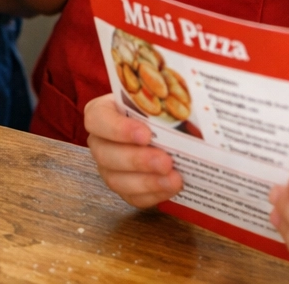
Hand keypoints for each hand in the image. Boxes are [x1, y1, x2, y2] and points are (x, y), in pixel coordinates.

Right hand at [85, 93, 182, 207]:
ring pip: (116, 180)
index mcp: (102, 112)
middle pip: (106, 154)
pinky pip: (132, 197)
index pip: (96, 119)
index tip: (146, 134)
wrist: (166, 129)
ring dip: (146, 182)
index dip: (118, 129)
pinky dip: (153, 195)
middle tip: (166, 161)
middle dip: (137, 160)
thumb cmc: (158, 107)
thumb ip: (165, 91)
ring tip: (174, 179)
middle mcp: (100, 141)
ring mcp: (108, 167)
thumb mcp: (158, 94)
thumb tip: (192, 92)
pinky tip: (172, 188)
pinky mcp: (124, 187)